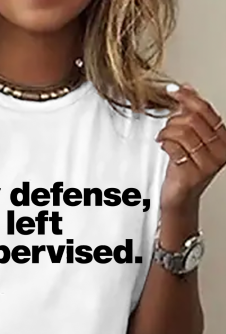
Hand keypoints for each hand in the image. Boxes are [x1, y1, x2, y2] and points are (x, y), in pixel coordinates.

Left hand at [155, 83, 225, 212]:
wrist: (180, 197)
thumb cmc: (185, 168)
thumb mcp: (191, 138)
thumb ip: (191, 114)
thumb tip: (187, 87)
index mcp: (223, 138)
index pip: (205, 110)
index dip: (187, 97)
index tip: (173, 90)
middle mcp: (220, 151)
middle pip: (192, 120)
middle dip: (173, 120)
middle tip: (166, 128)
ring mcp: (208, 163)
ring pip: (182, 132)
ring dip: (167, 132)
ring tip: (163, 138)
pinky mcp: (192, 173)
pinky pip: (174, 147)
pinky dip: (165, 144)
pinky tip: (164, 147)